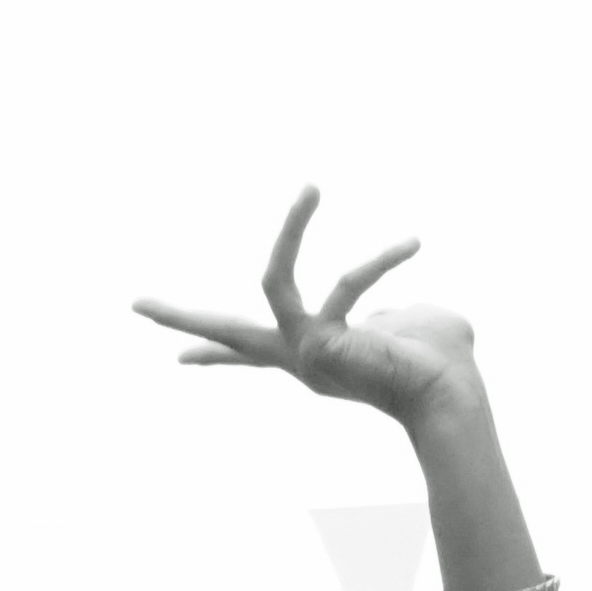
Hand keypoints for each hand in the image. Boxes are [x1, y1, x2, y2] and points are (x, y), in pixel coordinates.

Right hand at [134, 190, 477, 424]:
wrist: (456, 403)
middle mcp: (301, 359)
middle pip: (230, 336)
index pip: (253, 356)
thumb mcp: (416, 326)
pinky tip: (410, 243)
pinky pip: (344, 285)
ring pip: (273, 282)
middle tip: (135, 305)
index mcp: (312, 357)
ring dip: (292, 229)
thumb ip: (398, 312)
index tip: (179, 359)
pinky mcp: (323, 345)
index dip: (216, 354)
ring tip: (310, 187)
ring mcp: (307, 354)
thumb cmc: (444, 366)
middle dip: (182, 318)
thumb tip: (396, 310)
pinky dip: (379, 261)